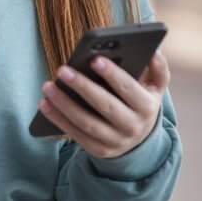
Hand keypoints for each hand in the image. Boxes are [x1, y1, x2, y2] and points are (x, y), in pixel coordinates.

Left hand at [37, 50, 170, 158]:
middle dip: (83, 87)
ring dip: (64, 104)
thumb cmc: (141, 101)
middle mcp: (133, 127)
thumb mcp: (155, 87)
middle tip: (62, 70)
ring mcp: (115, 141)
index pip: (129, 89)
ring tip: (47, 86)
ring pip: (87, 122)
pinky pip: (75, 134)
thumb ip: (157, 67)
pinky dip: (58, 119)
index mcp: (148, 107)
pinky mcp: (99, 150)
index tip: (94, 59)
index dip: (113, 74)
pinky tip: (44, 104)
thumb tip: (153, 49)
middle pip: (105, 106)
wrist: (139, 140)